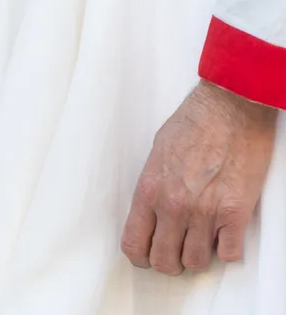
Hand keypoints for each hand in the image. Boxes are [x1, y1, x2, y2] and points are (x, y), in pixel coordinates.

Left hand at [122, 82, 276, 274]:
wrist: (230, 108)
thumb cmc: (194, 123)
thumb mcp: (158, 152)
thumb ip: (154, 187)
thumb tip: (154, 213)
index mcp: (150, 189)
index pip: (134, 243)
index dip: (141, 256)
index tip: (148, 254)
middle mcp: (175, 205)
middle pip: (165, 261)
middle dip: (170, 261)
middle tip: (177, 249)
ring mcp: (206, 212)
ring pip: (196, 262)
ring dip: (199, 254)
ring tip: (201, 237)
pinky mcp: (236, 214)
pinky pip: (228, 254)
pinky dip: (226, 248)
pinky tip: (224, 231)